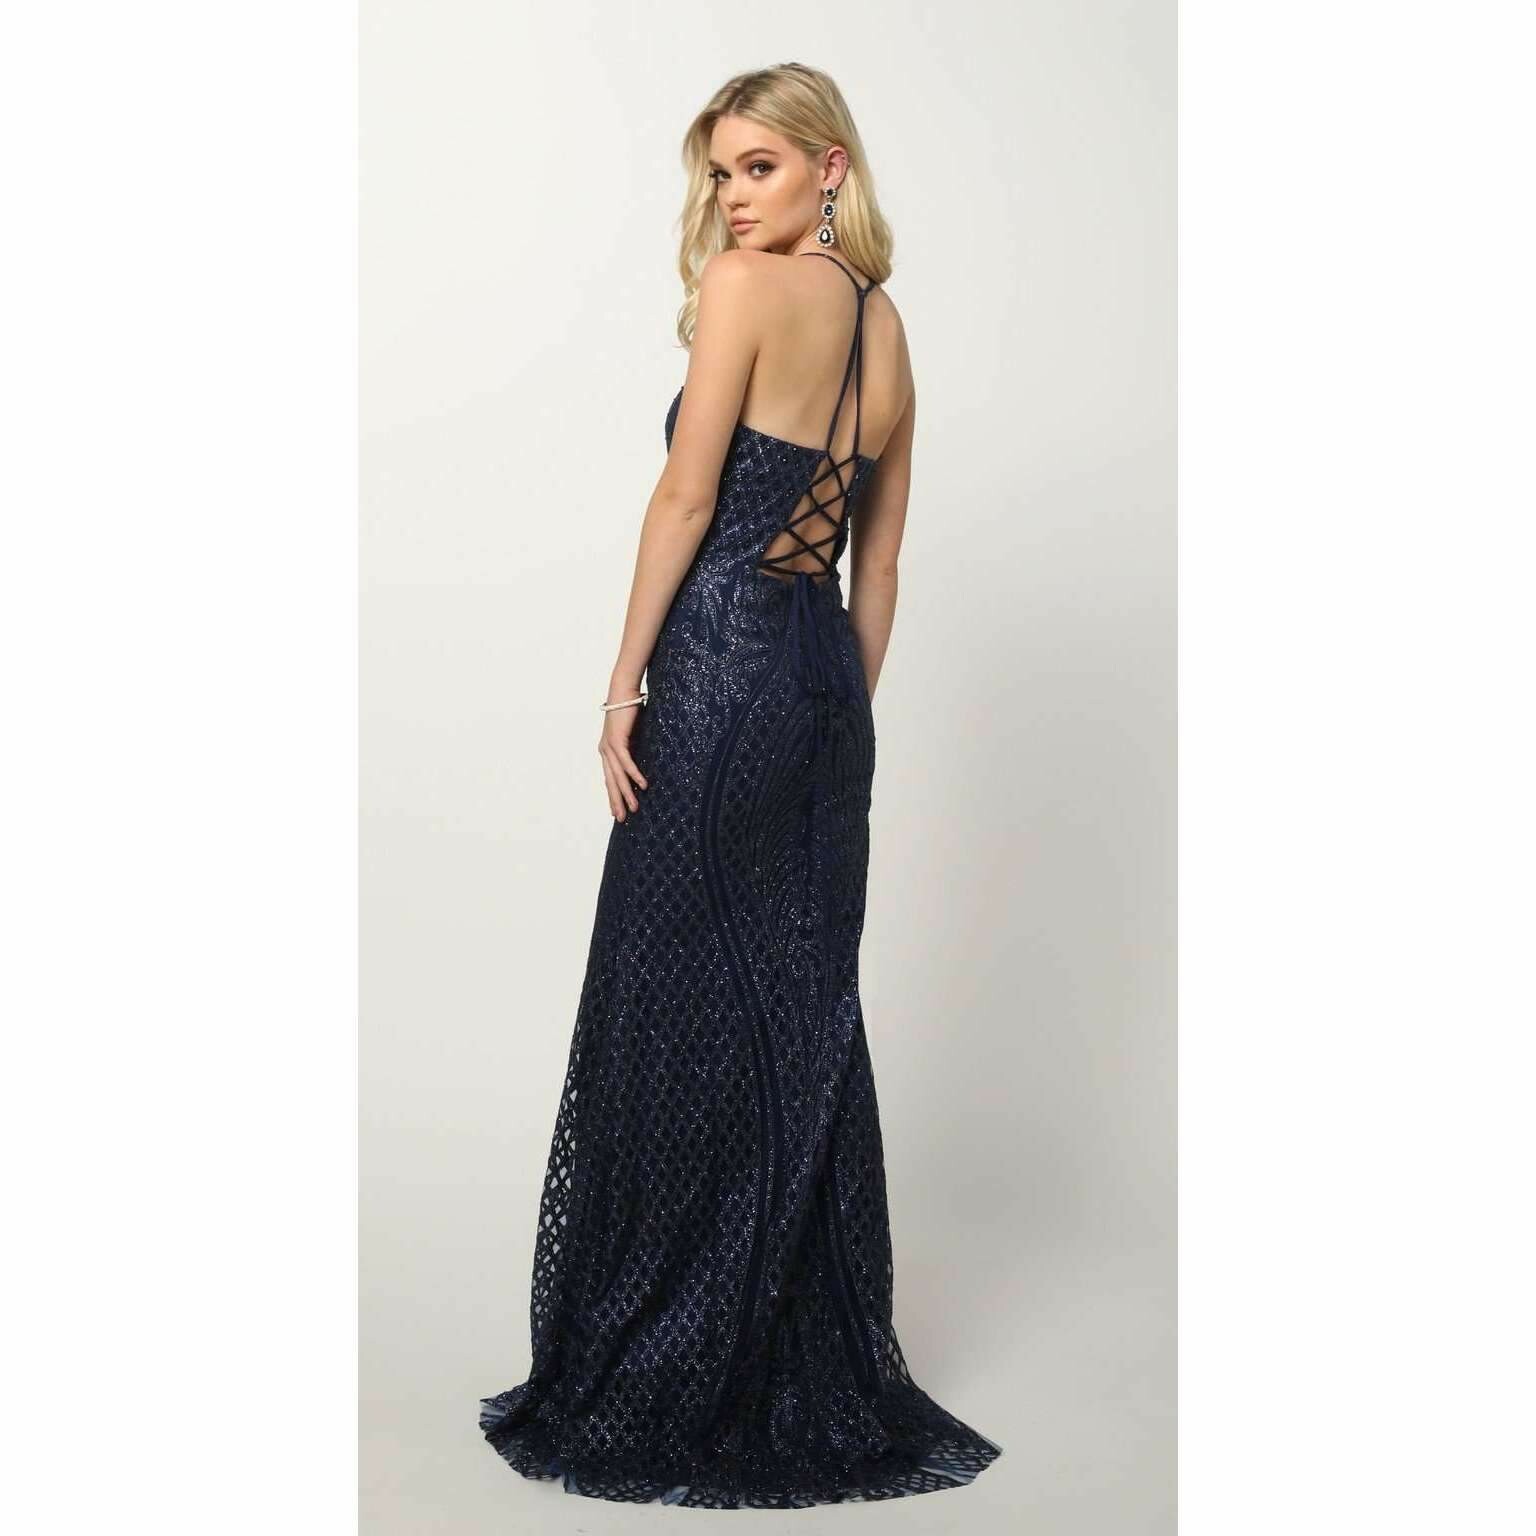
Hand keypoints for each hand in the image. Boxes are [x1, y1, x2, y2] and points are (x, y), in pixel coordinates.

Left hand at [599, 698, 648, 820]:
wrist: (624, 691)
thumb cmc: (630, 710)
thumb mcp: (634, 735)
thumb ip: (636, 749)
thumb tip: (645, 761)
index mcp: (608, 751)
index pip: (610, 778)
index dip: (614, 795)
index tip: (617, 811)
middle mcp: (605, 751)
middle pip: (611, 781)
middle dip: (616, 801)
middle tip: (621, 818)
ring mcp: (609, 746)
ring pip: (618, 775)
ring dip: (627, 792)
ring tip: (634, 807)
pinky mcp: (617, 740)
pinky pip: (626, 761)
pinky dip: (634, 774)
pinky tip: (642, 785)